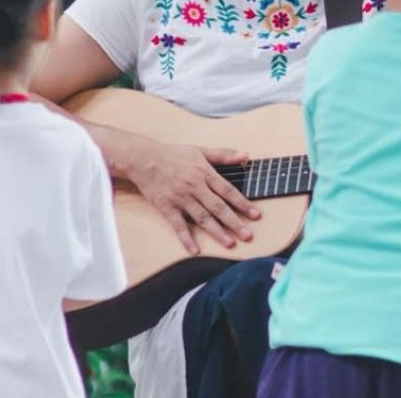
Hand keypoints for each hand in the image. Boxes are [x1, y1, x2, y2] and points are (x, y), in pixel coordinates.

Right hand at [127, 136, 259, 254]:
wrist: (144, 159)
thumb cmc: (174, 154)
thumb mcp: (200, 150)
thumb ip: (223, 155)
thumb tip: (246, 156)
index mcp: (203, 172)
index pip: (227, 190)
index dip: (242, 203)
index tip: (256, 215)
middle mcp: (193, 186)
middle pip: (217, 207)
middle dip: (234, 222)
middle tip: (248, 235)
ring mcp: (180, 198)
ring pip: (201, 217)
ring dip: (216, 232)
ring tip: (230, 243)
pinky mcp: (167, 207)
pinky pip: (178, 225)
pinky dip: (186, 238)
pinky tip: (195, 250)